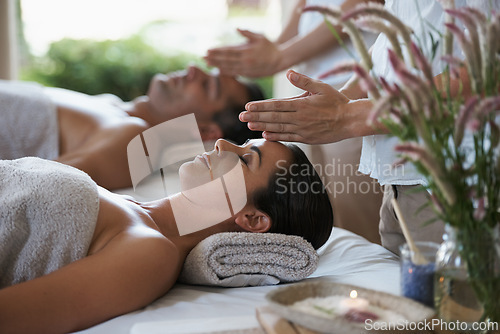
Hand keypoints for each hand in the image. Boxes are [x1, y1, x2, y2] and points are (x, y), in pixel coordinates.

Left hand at [204, 29, 281, 77]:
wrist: (280, 61)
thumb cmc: (269, 47)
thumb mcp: (260, 37)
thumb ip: (247, 33)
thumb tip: (236, 28)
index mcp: (247, 51)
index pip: (228, 51)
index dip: (217, 51)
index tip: (208, 50)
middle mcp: (246, 61)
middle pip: (226, 60)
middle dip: (214, 59)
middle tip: (203, 57)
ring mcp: (247, 70)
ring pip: (229, 68)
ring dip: (217, 65)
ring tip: (208, 63)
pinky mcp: (249, 75)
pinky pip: (235, 73)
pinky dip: (226, 72)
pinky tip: (219, 70)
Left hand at [240, 70, 354, 144]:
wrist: (350, 121)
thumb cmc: (336, 102)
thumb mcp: (322, 87)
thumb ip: (304, 81)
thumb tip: (289, 72)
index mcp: (302, 104)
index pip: (276, 105)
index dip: (261, 106)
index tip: (248, 106)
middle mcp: (300, 118)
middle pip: (273, 117)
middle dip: (256, 116)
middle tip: (240, 116)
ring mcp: (303, 130)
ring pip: (278, 128)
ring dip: (262, 126)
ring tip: (249, 125)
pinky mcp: (307, 138)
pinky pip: (288, 137)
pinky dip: (276, 137)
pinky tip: (265, 135)